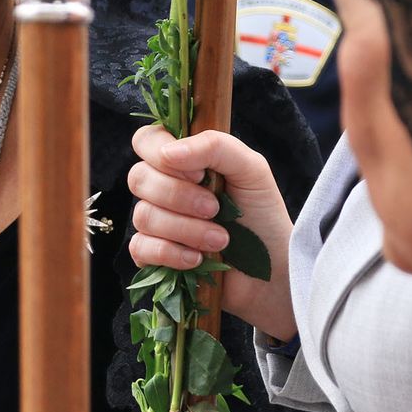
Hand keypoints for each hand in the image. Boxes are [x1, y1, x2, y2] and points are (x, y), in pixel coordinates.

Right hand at [127, 125, 297, 341]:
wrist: (272, 270)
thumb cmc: (262, 214)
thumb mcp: (251, 169)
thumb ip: (214, 146)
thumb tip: (167, 152)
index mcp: (184, 160)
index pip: (147, 141)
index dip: (162, 153)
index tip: (198, 174)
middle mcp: (164, 188)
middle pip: (138, 178)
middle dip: (178, 196)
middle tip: (215, 209)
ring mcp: (156, 223)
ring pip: (143, 216)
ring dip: (185, 229)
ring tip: (220, 239)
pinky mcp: (154, 256)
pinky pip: (140, 248)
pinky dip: (171, 253)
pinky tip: (197, 259)